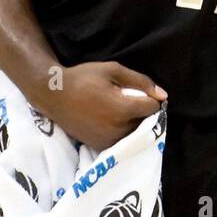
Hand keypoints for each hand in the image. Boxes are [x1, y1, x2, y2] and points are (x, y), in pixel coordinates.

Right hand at [42, 61, 166, 152]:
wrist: (54, 95)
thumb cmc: (84, 78)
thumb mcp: (113, 70)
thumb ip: (141, 82)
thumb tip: (163, 95)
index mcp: (123, 109)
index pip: (153, 108)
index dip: (151, 99)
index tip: (142, 93)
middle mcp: (118, 129)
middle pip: (146, 123)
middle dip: (143, 112)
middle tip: (129, 101)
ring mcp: (108, 141)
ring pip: (135, 134)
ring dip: (134, 124)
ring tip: (120, 111)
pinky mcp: (100, 147)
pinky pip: (121, 141)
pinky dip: (122, 132)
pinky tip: (111, 120)